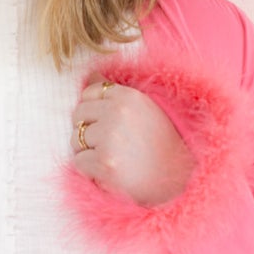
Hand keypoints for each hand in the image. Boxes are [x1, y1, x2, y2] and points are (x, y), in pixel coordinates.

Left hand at [70, 78, 194, 206]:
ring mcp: (110, 137)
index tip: (105, 124)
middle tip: (107, 144)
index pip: (90, 93)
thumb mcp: (145, 109)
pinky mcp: (104, 162)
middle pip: (79, 115)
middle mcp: (118, 113)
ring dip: (87, 151)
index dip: (93, 110)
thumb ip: (116, 93)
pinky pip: (79, 161)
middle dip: (87, 130)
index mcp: (129, 97)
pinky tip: (107, 171)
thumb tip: (91, 76)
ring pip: (76, 138)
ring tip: (110, 157)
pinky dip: (89, 169)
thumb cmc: (161, 143)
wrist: (178, 177)